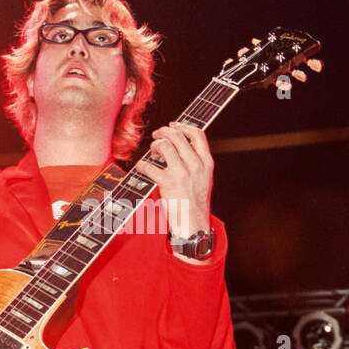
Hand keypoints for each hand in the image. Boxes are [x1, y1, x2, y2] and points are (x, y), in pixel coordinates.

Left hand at [137, 121, 212, 238]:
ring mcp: (182, 174)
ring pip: (165, 145)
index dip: (183, 126)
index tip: (173, 125)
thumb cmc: (196, 202)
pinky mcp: (168, 183)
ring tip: (152, 152)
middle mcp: (196, 165)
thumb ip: (196, 162)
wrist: (194, 223)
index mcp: (206, 162)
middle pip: (177, 136)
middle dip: (163, 132)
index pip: (197, 134)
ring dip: (154, 146)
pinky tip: (141, 167)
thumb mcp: (204, 178)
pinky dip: (142, 165)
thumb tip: (180, 144)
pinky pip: (150, 166)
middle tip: (156, 136)